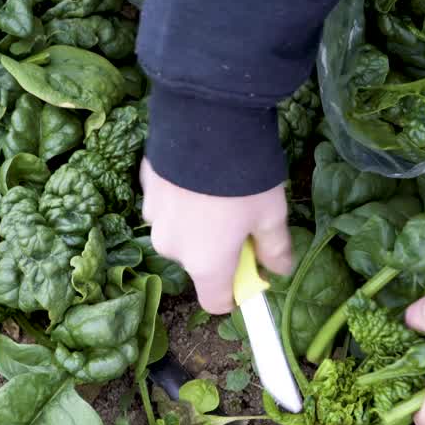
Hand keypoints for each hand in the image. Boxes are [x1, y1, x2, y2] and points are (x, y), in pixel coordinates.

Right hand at [141, 159, 292, 313]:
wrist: (207, 122)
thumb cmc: (244, 179)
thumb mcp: (271, 215)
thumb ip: (275, 248)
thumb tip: (279, 269)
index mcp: (206, 264)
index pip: (216, 302)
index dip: (235, 292)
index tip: (250, 273)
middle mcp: (173, 249)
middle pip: (198, 262)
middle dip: (217, 248)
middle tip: (241, 217)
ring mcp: (153, 218)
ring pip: (179, 231)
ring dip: (196, 221)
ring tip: (217, 190)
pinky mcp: (145, 188)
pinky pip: (167, 203)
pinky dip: (181, 196)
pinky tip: (198, 173)